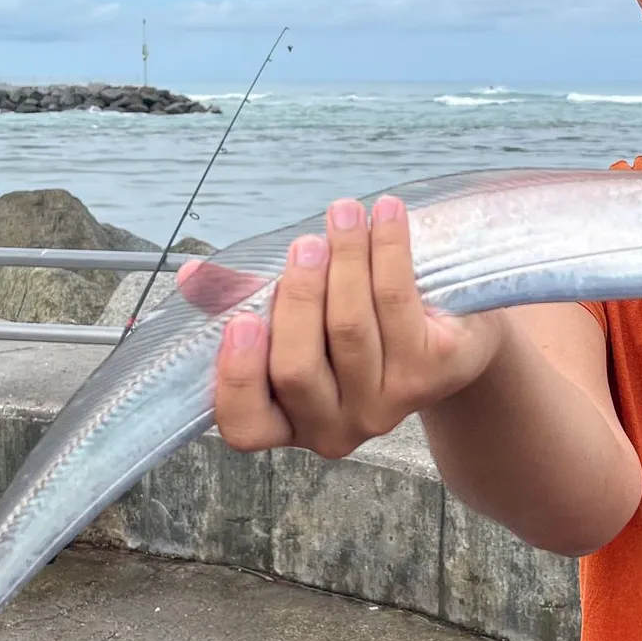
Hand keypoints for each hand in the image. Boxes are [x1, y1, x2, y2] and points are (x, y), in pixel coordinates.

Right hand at [206, 194, 507, 458]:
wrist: (451, 332)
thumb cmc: (353, 321)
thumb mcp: (295, 313)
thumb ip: (243, 298)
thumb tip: (190, 275)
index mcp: (288, 421)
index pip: (246, 424)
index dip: (238, 376)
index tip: (242, 320)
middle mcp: (334, 427)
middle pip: (298, 368)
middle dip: (297, 297)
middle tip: (304, 245)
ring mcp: (386, 406)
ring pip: (349, 329)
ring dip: (345, 259)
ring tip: (344, 213)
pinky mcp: (431, 373)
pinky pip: (398, 303)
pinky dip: (388, 249)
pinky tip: (387, 213)